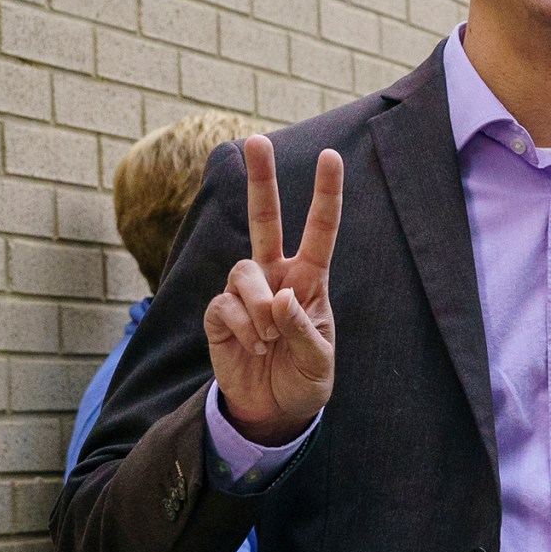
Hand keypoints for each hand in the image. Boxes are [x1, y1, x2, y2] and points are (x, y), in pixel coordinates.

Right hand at [204, 135, 340, 445]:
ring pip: (244, 271)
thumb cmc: (304, 380)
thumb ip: (303, 330)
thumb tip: (280, 297)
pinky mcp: (220, 313)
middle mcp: (276, 277)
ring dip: (259, 308)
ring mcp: (245, 293)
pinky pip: (226, 304)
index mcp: (310, 281)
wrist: (273, 412)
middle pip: (265, 220)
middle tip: (255, 139)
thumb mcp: (319, 362)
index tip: (330, 155)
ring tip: (269, 341)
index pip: (319, 231)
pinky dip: (243, 327)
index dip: (325, 194)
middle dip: (261, 180)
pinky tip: (252, 346)